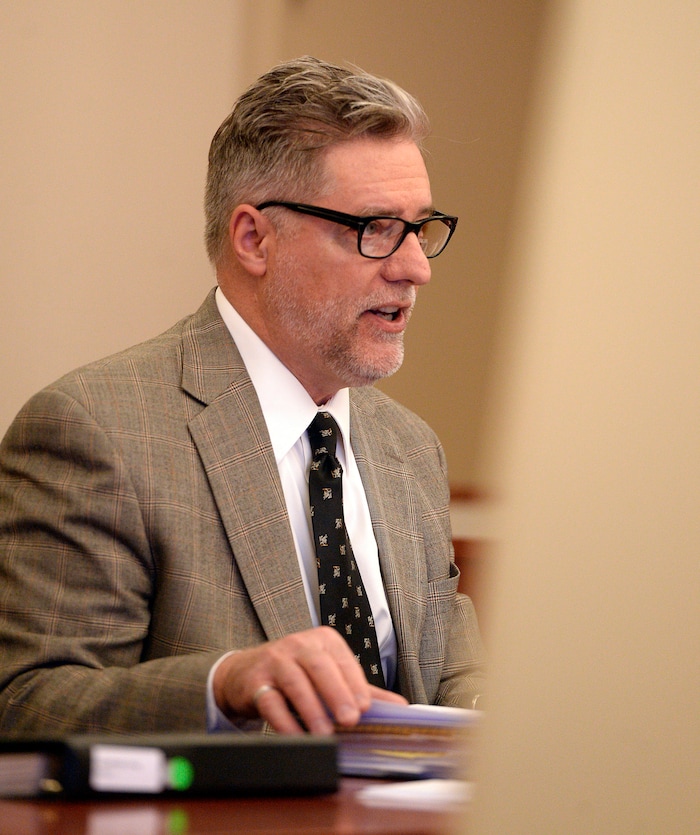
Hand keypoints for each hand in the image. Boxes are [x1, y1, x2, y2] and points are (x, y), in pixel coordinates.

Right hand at [213, 626, 406, 734]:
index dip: (355, 684)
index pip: (343, 660)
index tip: (366, 708)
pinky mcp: (255, 682)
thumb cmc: (294, 673)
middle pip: (320, 666)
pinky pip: (271, 702)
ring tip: (324, 733)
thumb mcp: (327, 674)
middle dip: (337, 693)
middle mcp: (298, 645)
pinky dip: (284, 721)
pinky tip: (296, 736)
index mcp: (322, 640)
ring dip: (311, 709)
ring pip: (295, 682)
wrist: (244, 673)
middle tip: (350, 719)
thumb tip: (398, 707)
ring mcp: (275, 661)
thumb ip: (360, 689)